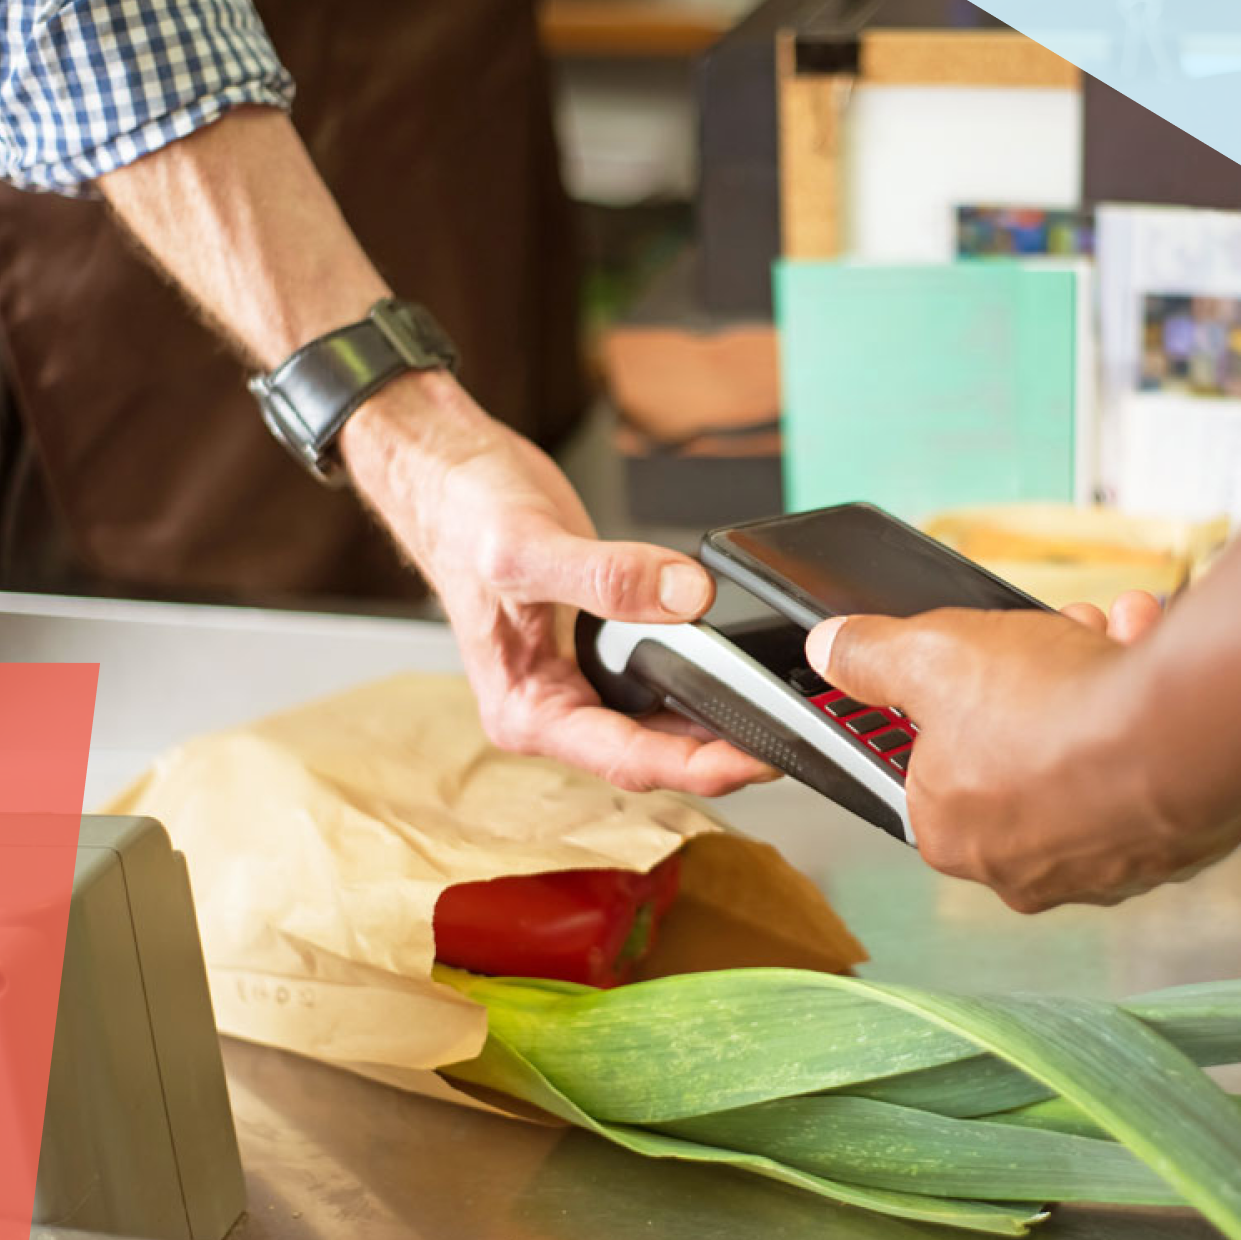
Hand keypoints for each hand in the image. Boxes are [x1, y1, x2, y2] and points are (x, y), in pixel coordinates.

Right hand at [342, 375, 775, 795]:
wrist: (448, 472)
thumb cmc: (463, 513)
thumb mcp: (529, 545)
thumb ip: (605, 576)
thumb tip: (684, 596)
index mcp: (526, 710)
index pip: (628, 761)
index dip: (700, 767)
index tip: (759, 759)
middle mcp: (551, 709)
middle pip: (652, 755)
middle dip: (721, 754)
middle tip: (793, 739)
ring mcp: (574, 683)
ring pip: (659, 724)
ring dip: (715, 724)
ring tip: (779, 715)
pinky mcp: (596, 652)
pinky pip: (658, 682)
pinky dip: (699, 680)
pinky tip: (738, 672)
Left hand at [805, 590, 1240, 911]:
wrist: (1181, 733)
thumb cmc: (1053, 710)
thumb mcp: (933, 655)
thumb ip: (872, 657)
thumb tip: (833, 649)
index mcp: (951, 833)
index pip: (931, 768)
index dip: (955, 702)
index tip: (977, 666)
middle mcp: (1021, 867)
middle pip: (1016, 753)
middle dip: (1036, 683)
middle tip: (1054, 637)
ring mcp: (1099, 865)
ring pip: (1087, 757)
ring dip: (1094, 683)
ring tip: (1110, 635)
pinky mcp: (1166, 849)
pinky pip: (1146, 771)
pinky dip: (1146, 717)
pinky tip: (1149, 664)